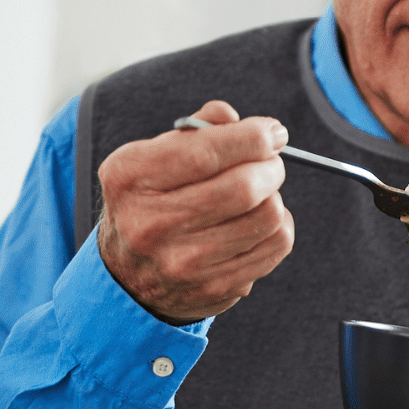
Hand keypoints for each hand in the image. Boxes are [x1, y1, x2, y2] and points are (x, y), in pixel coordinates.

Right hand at [96, 99, 294, 322]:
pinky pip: (276, 245)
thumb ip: (194, 131)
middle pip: (243, 187)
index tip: (274, 132)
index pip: (205, 152)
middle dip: (271, 167)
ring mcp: (183, 263)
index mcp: (131, 177)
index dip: (252, 138)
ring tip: (260, 194)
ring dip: (274, 196)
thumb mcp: (153, 158)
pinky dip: (279, 226)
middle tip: (271, 162)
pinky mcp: (214, 288)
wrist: (129, 277)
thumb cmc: (152, 201)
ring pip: (268, 216)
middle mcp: (150, 223)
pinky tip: (259, 222)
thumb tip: (237, 120)